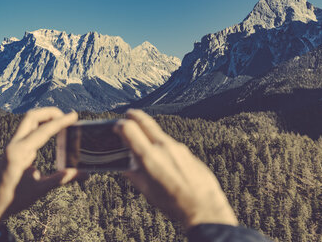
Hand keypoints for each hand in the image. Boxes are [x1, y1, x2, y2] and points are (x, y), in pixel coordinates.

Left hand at [0, 107, 82, 234]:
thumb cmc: (15, 199)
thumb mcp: (41, 189)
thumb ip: (63, 179)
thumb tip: (85, 174)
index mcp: (19, 153)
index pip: (43, 130)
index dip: (61, 122)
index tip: (74, 116)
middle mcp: (14, 145)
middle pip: (31, 117)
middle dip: (50, 112)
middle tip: (67, 117)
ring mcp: (12, 145)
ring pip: (28, 121)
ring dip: (45, 117)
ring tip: (62, 122)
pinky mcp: (13, 149)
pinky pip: (27, 131)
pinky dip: (41, 127)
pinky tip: (51, 133)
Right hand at [115, 109, 237, 229]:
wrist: (205, 207)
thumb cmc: (175, 204)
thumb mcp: (148, 193)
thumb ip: (135, 177)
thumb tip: (126, 168)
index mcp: (149, 157)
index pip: (130, 129)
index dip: (120, 126)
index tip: (117, 127)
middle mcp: (163, 147)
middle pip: (146, 122)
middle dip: (135, 116)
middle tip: (128, 114)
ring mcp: (177, 148)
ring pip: (159, 134)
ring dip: (149, 133)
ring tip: (144, 141)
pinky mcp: (188, 152)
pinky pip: (171, 144)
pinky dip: (162, 145)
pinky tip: (162, 157)